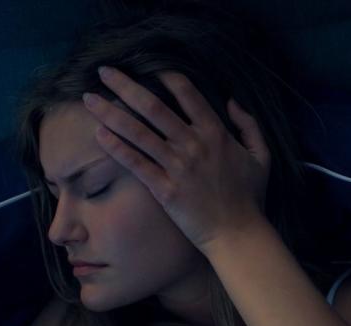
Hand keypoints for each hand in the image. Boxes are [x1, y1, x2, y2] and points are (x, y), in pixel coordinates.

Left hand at [85, 66, 269, 251]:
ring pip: (138, 132)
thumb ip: (249, 125)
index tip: (146, 66)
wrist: (237, 234)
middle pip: (153, 107)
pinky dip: (117, 148)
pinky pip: (136, 164)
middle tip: (103, 71)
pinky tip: (99, 134)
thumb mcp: (261, 155)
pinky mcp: (164, 190)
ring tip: (89, 99)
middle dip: (125, 85)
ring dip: (111, 112)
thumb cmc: (249, 197)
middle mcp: (193, 144)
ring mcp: (177, 167)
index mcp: (216, 132)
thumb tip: (231, 100)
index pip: (186, 93)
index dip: (165, 76)